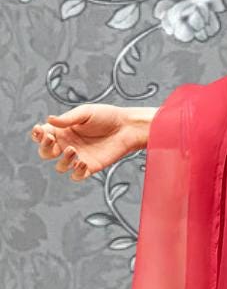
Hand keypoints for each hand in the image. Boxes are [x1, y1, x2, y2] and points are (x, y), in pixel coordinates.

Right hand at [29, 103, 157, 180]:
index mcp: (63, 130)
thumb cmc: (107, 117)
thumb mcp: (85, 112)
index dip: (37, 135)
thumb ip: (68, 119)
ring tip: (73, 149)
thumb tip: (49, 119)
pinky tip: (82, 162)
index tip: (41, 131)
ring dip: (62, 160)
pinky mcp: (91, 167)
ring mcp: (78, 157)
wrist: (127, 128)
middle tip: (53, 140)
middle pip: (46, 153)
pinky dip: (76, 172)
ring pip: (60, 167)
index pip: (43, 135)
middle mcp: (68, 144)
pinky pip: (77, 176)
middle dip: (45, 148)